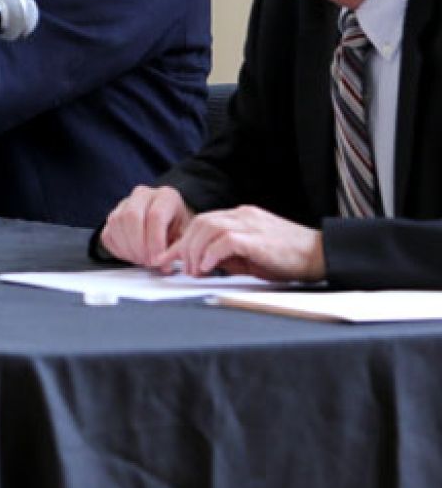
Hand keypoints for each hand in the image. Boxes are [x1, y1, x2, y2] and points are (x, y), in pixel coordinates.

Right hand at [99, 185, 193, 267]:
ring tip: (141, 261)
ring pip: (116, 223)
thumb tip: (164, 265)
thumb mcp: (186, 236)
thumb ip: (176, 249)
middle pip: (131, 216)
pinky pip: (107, 233)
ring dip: (127, 248)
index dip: (155, 241)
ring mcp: (125, 203)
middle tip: (147, 262)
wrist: (170, 222)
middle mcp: (143, 195)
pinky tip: (131, 256)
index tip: (158, 260)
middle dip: (138, 245)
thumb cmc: (179, 228)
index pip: (155, 215)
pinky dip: (117, 249)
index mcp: (166, 196)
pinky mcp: (113, 216)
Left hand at [157, 206, 325, 281]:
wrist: (321, 255)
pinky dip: (211, 253)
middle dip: (184, 246)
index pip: (201, 223)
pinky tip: (207, 268)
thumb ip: (227, 256)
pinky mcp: (257, 237)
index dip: (181, 241)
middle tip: (182, 269)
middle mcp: (242, 215)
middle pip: (199, 222)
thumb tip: (201, 264)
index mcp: (239, 216)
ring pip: (207, 227)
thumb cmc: (288, 259)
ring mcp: (250, 224)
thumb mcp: (250, 256)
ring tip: (195, 271)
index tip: (166, 258)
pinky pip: (225, 240)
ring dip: (195, 250)